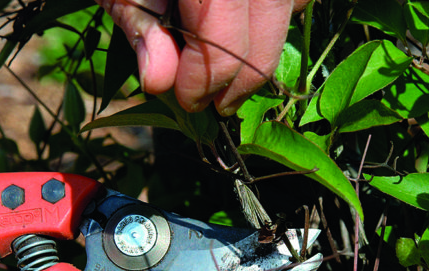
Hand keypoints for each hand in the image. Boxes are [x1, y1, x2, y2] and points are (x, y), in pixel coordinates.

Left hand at [99, 0, 308, 114]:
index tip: (187, 101)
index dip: (207, 77)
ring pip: (289, 1)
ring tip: (231, 70)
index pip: (223, 31)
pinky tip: (245, 23)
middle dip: (245, 73)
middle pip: (270, 19)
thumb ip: (139, 23)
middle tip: (218, 103)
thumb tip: (160, 80)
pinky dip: (273, 8)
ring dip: (264, 41)